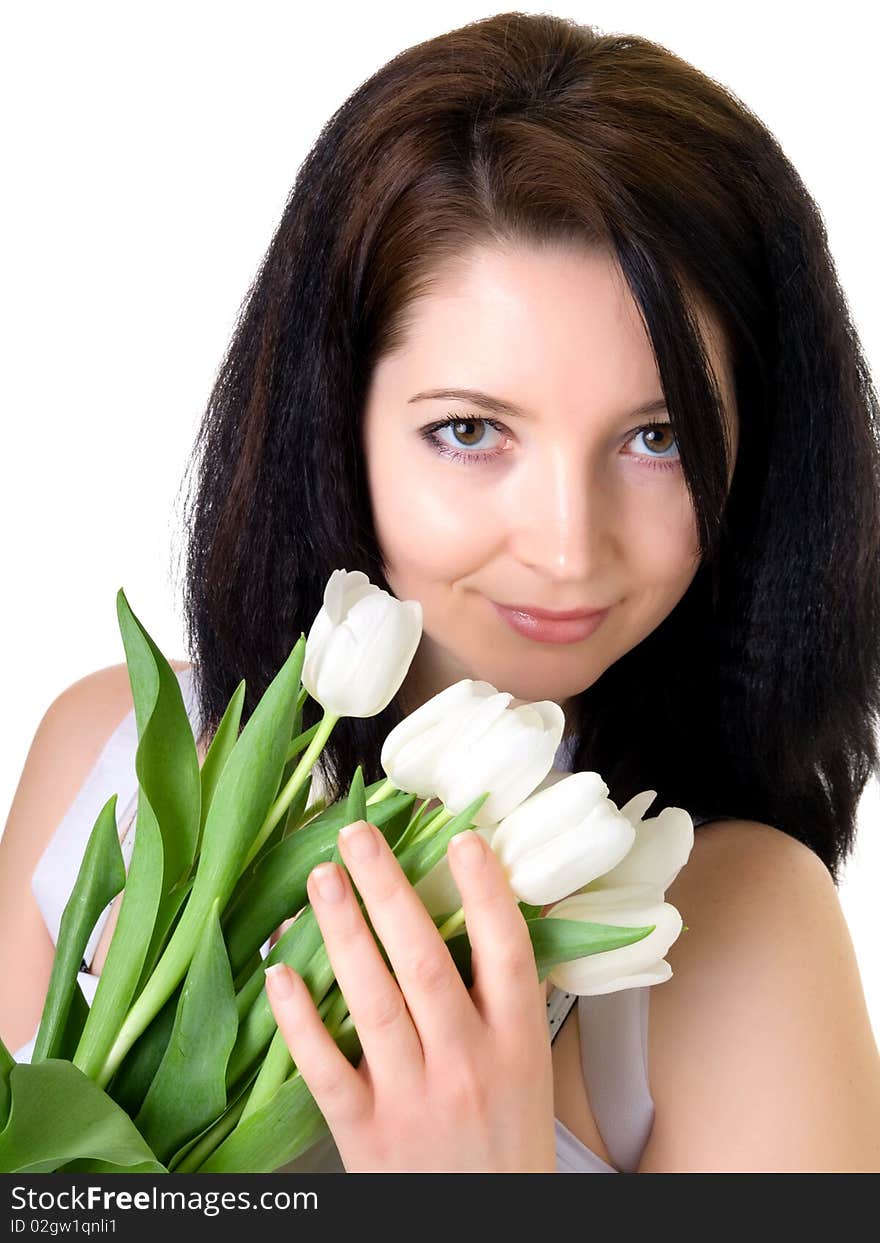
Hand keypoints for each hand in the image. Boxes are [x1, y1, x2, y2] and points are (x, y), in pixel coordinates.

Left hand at [265, 819, 556, 1171]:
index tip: (464, 840)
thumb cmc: (507, 1144)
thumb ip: (508, 998)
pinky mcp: (366, 1135)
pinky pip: (325, 1069)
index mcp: (517, 1043)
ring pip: (372, 1001)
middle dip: (388, 890)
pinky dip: (299, 1020)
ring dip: (342, 933)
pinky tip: (278, 973)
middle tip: (357, 836)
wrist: (488, 1234)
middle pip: (424, 961)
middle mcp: (467, 1064)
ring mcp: (413, 1099)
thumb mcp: (527, 1068)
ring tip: (321, 879)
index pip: (506, 952)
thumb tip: (490, 912)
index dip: (486, 892)